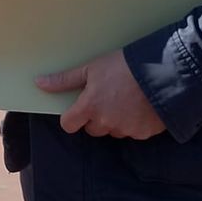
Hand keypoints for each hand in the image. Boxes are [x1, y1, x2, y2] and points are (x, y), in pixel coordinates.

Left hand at [36, 49, 164, 139]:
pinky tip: (140, 106)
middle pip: (92, 129)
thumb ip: (65, 80)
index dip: (72, 117)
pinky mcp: (143, 133)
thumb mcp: (91, 68)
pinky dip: (134, 123)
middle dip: (95, 117)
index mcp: (89, 107)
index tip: (78, 109)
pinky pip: (132, 132)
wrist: (162, 73)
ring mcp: (125, 129)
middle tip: (106, 98)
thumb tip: (39, 83)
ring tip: (126, 99)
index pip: (69, 124)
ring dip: (115, 120)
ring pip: (113, 131)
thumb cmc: (123, 66)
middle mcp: (105, 122)